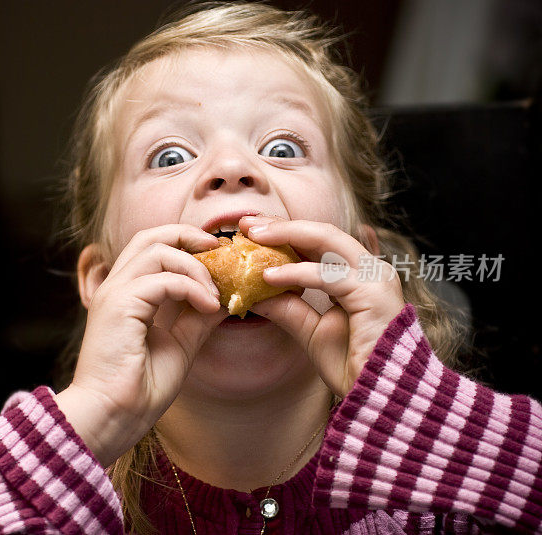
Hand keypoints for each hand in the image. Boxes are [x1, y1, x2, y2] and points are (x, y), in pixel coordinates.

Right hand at [56, 224, 225, 465]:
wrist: (113, 416)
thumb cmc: (140, 388)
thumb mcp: (181, 344)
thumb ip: (199, 317)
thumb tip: (228, 296)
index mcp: (127, 294)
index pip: (153, 247)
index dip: (186, 243)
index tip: (219, 257)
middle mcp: (116, 286)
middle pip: (150, 236)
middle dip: (188, 236)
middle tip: (219, 251)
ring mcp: (114, 293)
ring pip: (158, 251)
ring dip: (195, 266)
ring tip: (215, 293)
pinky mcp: (119, 305)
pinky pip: (163, 280)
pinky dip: (191, 287)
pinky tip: (209, 306)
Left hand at [238, 216, 404, 397]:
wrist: (380, 397)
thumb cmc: (353, 366)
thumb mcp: (310, 331)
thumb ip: (287, 308)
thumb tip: (252, 293)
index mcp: (358, 275)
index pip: (318, 242)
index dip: (284, 232)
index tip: (250, 229)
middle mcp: (371, 269)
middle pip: (321, 233)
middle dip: (281, 225)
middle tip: (246, 223)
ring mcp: (376, 278)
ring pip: (326, 240)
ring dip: (285, 236)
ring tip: (252, 238)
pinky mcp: (373, 293)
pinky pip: (327, 275)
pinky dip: (295, 273)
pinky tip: (268, 277)